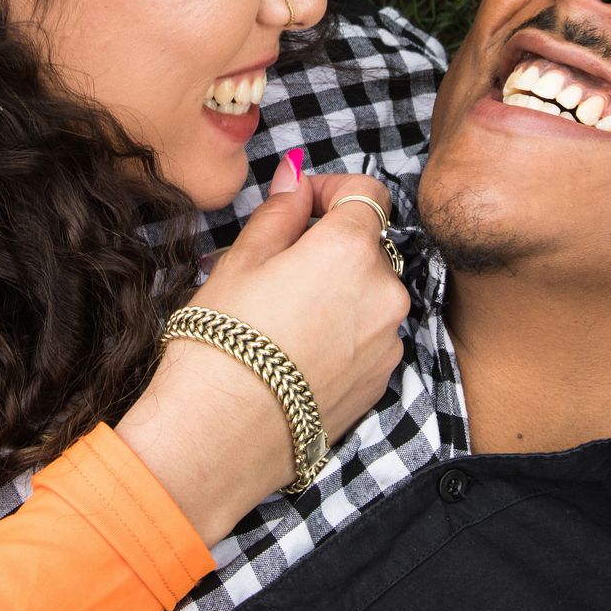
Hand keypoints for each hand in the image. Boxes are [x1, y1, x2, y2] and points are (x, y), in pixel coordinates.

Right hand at [115, 159, 408, 542]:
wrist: (221, 435)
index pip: (367, 192)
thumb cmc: (222, 340)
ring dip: (340, 292)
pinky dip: (346, 333)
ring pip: (371, 294)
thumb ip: (280, 212)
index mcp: (351, 249)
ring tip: (283, 319)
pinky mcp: (383, 380)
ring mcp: (390, 340)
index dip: (332, 190)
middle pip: (369, 247)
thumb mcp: (241, 260)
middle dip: (330, 248)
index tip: (302, 205)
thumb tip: (296, 175)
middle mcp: (385, 290)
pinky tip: (298, 354)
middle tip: (277, 270)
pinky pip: (371, 337)